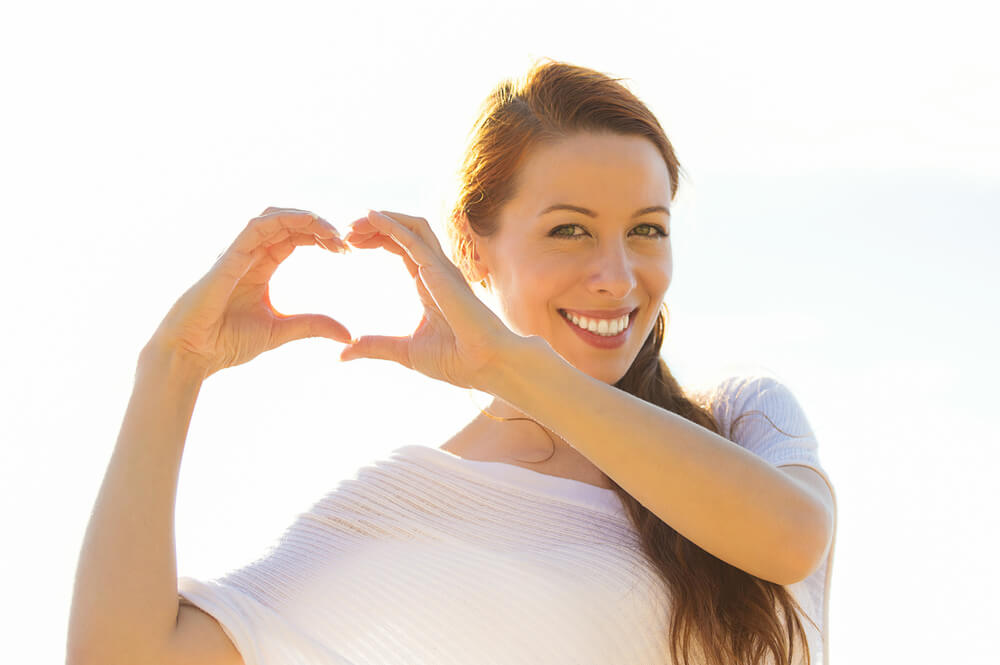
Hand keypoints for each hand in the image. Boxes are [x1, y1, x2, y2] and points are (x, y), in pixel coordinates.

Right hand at [145, 207, 354, 377]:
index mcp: (260, 266)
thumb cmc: (226, 342)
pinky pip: (256, 227)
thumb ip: (312, 325)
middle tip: (345, 242)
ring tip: (333, 232)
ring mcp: (237, 252)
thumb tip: (349, 334)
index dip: (321, 237)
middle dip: (319, 227)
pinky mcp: (228, 256)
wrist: (192, 354)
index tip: (346, 251)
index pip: (294, 238)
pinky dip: (284, 219)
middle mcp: (249, 254)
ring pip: (274, 217)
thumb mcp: (280, 331)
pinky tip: (310, 222)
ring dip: (306, 219)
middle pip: (288, 223)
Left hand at [340, 209, 516, 389]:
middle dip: (373, 226)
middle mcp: (436, 269)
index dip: (377, 239)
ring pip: (411, 227)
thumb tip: (343, 354)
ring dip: (381, 220)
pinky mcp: (439, 270)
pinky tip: (371, 217)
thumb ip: (374, 346)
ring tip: (353, 225)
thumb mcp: (403, 351)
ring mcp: (441, 267)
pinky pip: (414, 238)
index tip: (350, 245)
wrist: (481, 366)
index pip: (401, 247)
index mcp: (429, 282)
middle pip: (404, 231)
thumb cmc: (454, 360)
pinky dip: (392, 225)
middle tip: (345, 233)